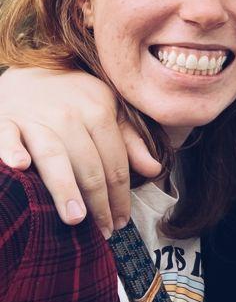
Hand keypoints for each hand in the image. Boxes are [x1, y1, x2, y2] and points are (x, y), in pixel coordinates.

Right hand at [0, 66, 161, 236]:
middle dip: (98, 200)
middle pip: (88, 162)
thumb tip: (154, 169)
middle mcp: (69, 114)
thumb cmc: (74, 97)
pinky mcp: (5, 121)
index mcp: (98, 109)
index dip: (121, 192)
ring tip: (75, 218)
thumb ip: (130, 140)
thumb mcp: (108, 109)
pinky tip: (19, 167)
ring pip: (53, 155)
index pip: (115, 158)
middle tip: (104, 231)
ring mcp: (36, 118)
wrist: (31, 71)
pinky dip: (11, 151)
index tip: (122, 221)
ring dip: (64, 186)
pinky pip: (7, 137)